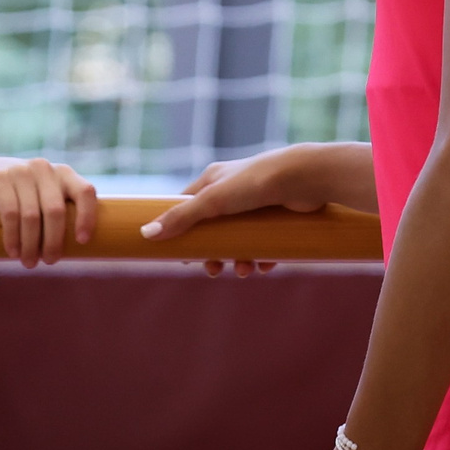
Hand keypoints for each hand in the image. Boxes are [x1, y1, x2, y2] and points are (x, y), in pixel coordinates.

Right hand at [0, 157, 96, 267]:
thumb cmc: (20, 194)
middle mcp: (44, 168)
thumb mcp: (43, 194)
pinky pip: (10, 213)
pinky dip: (13, 237)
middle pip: (56, 211)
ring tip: (29, 263)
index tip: (82, 242)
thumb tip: (82, 249)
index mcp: (63, 173)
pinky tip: (12, 252)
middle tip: (49, 262)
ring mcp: (21, 171)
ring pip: (32, 216)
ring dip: (31, 245)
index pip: (85, 191)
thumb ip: (60, 210)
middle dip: (53, 241)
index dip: (87, 216)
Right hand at [142, 145, 322, 276]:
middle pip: (215, 228)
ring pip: (241, 238)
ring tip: (244, 271)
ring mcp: (258, 202)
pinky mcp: (279, 214)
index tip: (181, 255)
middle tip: (214, 270)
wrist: (304, 178)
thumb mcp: (212, 201)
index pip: (188, 204)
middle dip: (214, 252)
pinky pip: (266, 241)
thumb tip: (146, 234)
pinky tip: (265, 266)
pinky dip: (263, 256)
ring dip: (240, 259)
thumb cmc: (254, 183)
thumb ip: (181, 218)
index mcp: (214, 180)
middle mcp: (234, 189)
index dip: (181, 230)